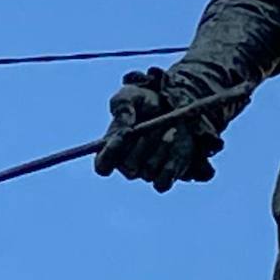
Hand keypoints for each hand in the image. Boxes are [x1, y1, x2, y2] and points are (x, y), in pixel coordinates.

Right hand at [93, 69, 224, 191]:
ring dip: (161, 150)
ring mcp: (146, 170)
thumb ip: (123, 107)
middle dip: (142, 146)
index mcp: (113, 148)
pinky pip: (162, 184)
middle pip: (129, 168)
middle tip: (154, 126)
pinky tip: (176, 150)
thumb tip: (123, 128)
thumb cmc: (146, 100)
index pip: (102, 165)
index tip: (123, 135)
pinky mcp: (166, 174)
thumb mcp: (132, 96)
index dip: (109, 155)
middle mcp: (128, 164)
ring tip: (172, 129)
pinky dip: (168, 170)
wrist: (175, 104)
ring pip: (148, 172)